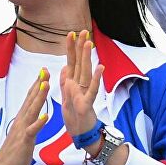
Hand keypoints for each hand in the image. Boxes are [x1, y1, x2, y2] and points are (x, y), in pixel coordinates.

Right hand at [0, 67, 50, 164]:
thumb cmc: (13, 154)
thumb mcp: (23, 135)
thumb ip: (29, 124)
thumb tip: (35, 116)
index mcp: (22, 120)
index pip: (30, 99)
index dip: (36, 85)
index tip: (43, 72)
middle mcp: (22, 121)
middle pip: (31, 100)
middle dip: (38, 85)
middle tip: (44, 70)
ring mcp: (22, 131)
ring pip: (32, 111)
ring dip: (38, 97)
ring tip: (45, 84)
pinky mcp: (24, 142)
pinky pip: (32, 131)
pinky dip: (38, 122)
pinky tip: (45, 115)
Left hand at [58, 31, 102, 148]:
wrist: (81, 133)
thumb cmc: (75, 115)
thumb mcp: (66, 97)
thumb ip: (65, 81)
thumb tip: (65, 67)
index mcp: (73, 83)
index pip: (71, 62)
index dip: (70, 48)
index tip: (70, 33)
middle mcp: (80, 85)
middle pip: (80, 63)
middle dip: (80, 47)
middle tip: (83, 31)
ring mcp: (85, 93)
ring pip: (86, 73)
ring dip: (87, 58)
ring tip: (89, 43)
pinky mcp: (87, 104)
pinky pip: (92, 90)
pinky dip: (96, 79)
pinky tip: (100, 67)